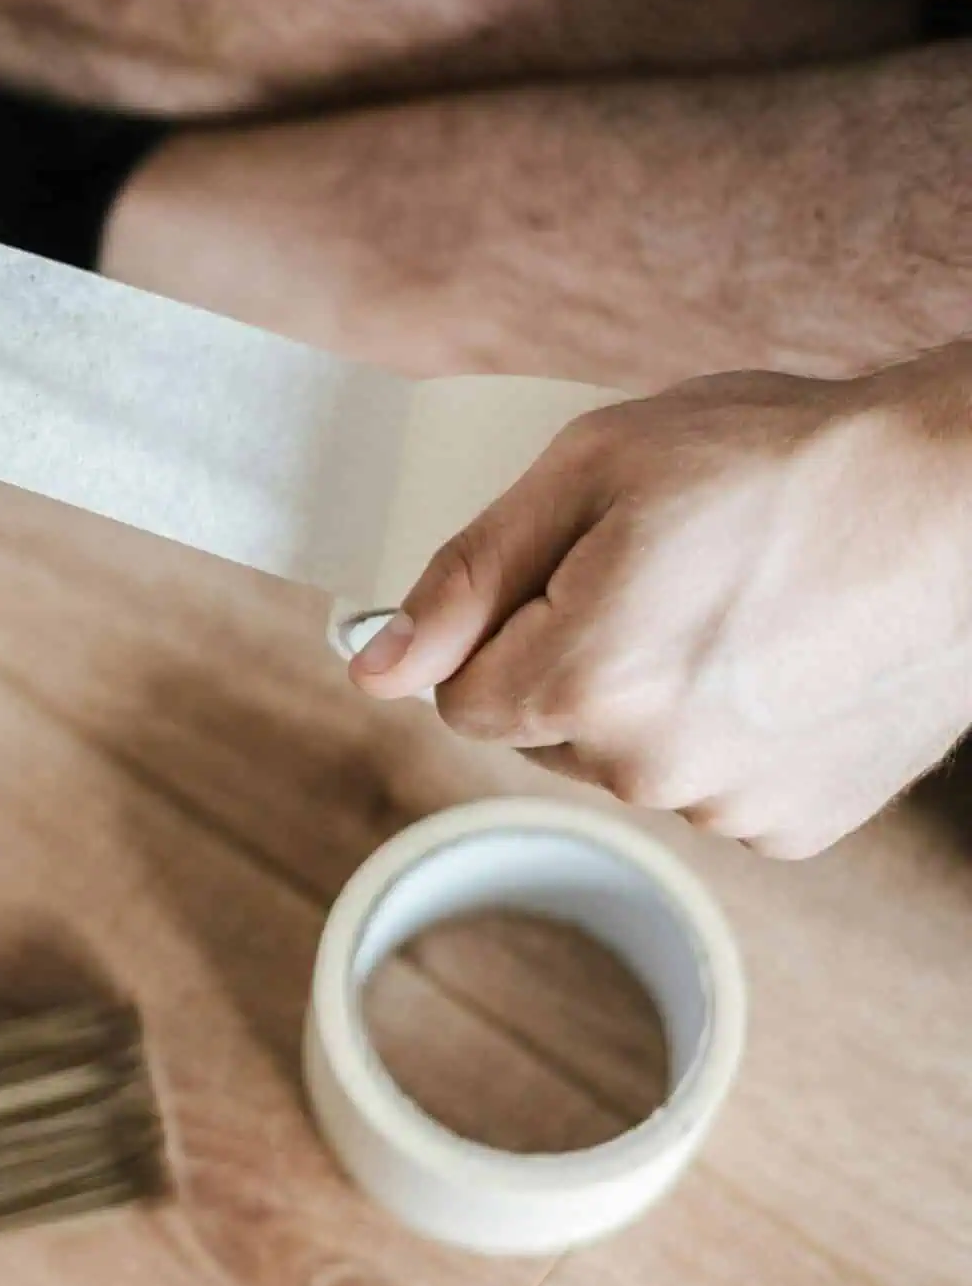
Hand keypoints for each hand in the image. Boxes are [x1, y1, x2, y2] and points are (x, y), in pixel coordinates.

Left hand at [350, 349, 971, 857]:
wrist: (970, 499)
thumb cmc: (786, 461)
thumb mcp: (593, 471)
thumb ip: (466, 577)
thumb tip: (372, 665)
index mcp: (584, 683)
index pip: (459, 698)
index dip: (500, 629)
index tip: (570, 576)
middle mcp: (650, 768)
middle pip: (543, 734)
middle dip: (576, 663)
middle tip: (673, 576)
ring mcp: (729, 806)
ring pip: (631, 762)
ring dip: (656, 700)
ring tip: (744, 611)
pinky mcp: (796, 825)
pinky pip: (713, 787)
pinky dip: (731, 734)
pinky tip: (786, 662)